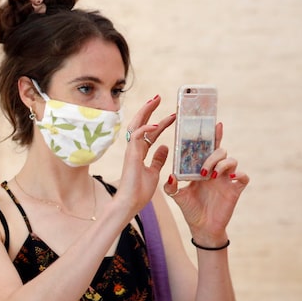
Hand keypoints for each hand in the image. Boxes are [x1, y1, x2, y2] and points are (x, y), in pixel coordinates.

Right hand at [116, 95, 175, 211]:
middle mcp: (134, 149)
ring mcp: (131, 150)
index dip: (160, 123)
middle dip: (149, 110)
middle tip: (159, 97)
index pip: (149, 133)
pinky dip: (145, 129)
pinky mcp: (131, 155)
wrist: (130, 203)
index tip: (172, 115)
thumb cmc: (139, 191)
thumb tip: (165, 147)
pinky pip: (136, 136)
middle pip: (140, 124)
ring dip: (145, 112)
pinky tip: (155, 124)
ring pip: (136, 125)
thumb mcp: (154, 172)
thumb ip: (158, 160)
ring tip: (155, 100)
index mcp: (140, 153)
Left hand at [162, 122, 249, 242]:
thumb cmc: (189, 208)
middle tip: (202, 171)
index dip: (212, 135)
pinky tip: (230, 179)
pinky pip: (244, 176)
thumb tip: (170, 175)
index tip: (214, 124)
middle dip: (212, 156)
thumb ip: (170, 185)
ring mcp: (226, 179)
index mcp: (202, 167)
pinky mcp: (235, 189)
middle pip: (220, 150)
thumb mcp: (176, 196)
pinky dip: (239, 174)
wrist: (201, 227)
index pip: (207, 147)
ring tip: (211, 176)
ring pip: (232, 160)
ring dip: (222, 164)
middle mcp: (216, 170)